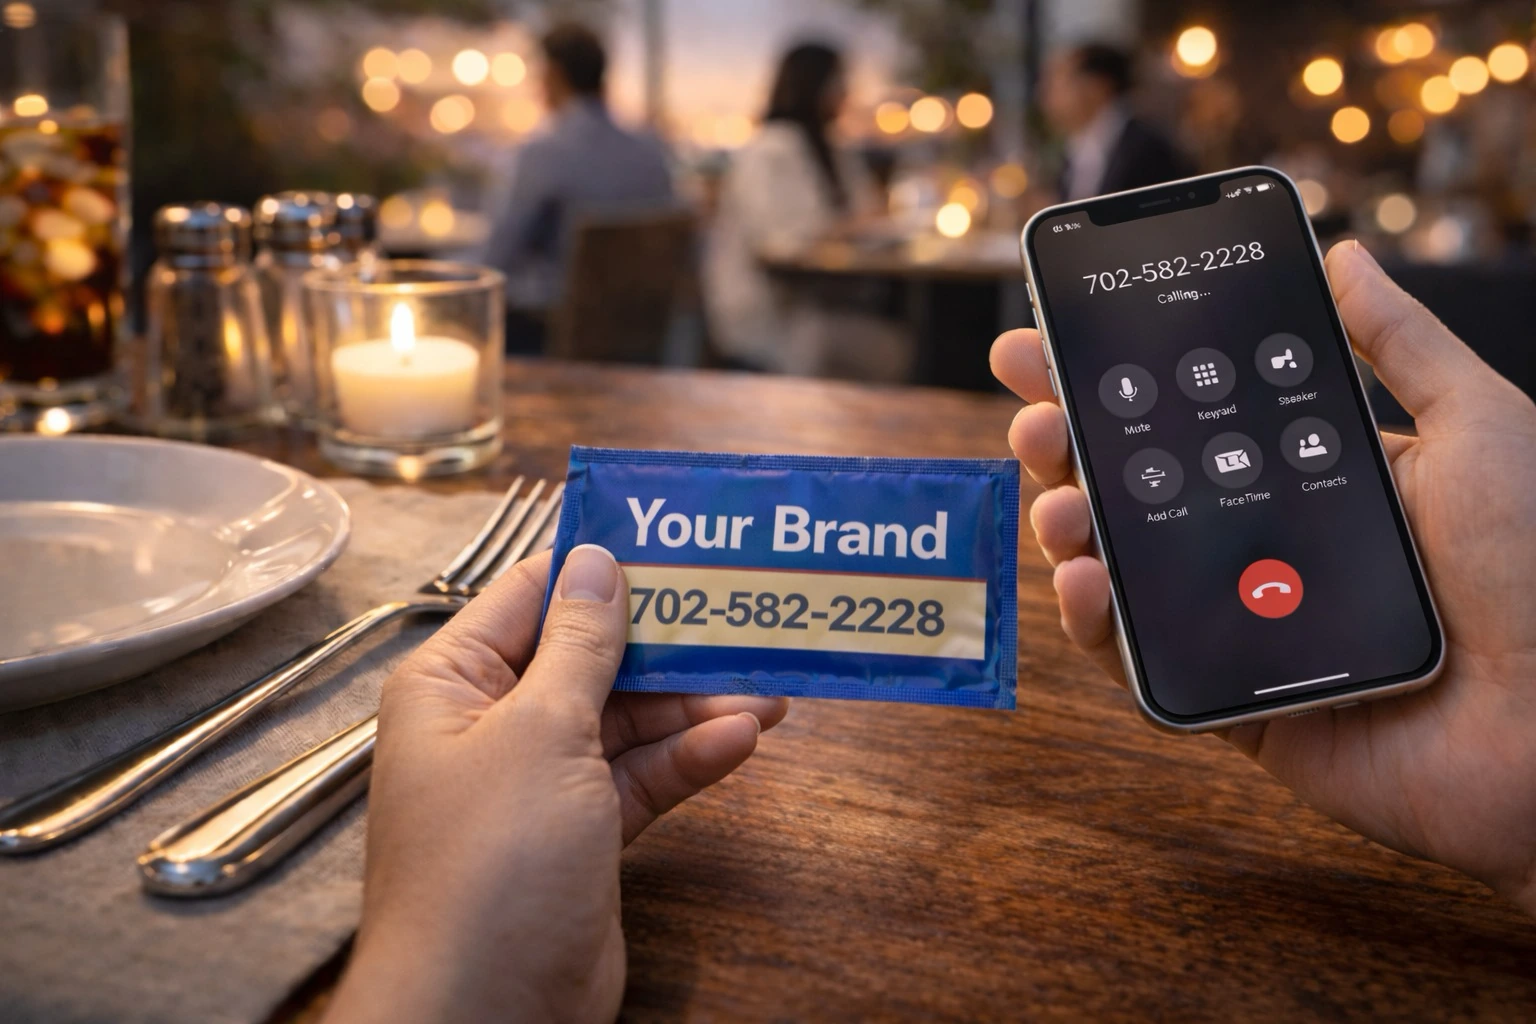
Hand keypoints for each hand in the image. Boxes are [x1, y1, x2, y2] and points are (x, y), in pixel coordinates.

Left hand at [326, 545, 788, 1022]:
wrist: (487, 1009)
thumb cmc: (490, 863)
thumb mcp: (540, 732)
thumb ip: (581, 646)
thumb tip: (599, 561)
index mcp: (453, 683)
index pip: (532, 596)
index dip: (601, 566)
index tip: (674, 541)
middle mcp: (492, 724)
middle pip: (590, 658)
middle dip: (667, 643)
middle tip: (741, 614)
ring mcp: (540, 782)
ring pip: (627, 720)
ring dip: (694, 706)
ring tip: (768, 687)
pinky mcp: (583, 834)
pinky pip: (642, 777)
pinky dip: (688, 760)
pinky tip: (742, 740)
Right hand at [992, 241, 1535, 912]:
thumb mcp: (1478, 425)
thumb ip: (1402, 344)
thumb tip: (1345, 255)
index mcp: (1312, 476)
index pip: (1194, 418)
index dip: (1118, 379)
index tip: (1050, 341)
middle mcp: (1266, 544)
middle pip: (1140, 488)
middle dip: (1071, 447)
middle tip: (1033, 418)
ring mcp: (1242, 622)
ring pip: (1127, 570)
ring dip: (1071, 527)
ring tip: (1058, 504)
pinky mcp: (1231, 698)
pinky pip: (1144, 661)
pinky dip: (1097, 625)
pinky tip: (1084, 582)